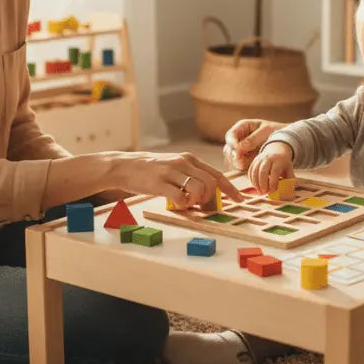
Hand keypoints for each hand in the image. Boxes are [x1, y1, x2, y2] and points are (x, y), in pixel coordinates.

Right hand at [111, 151, 241, 209]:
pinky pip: (180, 197)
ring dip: (196, 201)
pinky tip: (175, 203)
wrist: (124, 166)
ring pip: (198, 189)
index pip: (217, 174)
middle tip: (200, 205)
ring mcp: (171, 172)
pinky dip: (182, 205)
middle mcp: (183, 162)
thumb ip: (191, 175)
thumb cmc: (151, 170)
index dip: (230, 189)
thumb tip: (208, 192)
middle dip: (210, 198)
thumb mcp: (174, 166)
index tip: (240, 200)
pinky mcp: (159, 183)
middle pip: (211, 183)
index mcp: (189, 159)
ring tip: (186, 203)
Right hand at [223, 119, 285, 169]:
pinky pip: (237, 163)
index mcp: (242, 126)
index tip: (237, 153)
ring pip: (230, 157)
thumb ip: (252, 140)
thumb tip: (238, 148)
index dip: (232, 145)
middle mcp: (239, 137)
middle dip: (233, 156)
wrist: (286, 140)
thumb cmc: (276, 131)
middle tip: (241, 163)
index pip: (230, 136)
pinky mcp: (244, 157)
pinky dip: (241, 166)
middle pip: (228, 148)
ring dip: (236, 163)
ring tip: (246, 165)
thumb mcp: (265, 132)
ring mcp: (240, 148)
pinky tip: (248, 167)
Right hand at [248, 142, 294, 192]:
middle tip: (264, 192)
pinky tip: (256, 186)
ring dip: (256, 183)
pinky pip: (250, 171)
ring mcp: (260, 159)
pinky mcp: (254, 161)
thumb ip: (291, 178)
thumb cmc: (283, 162)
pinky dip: (252, 179)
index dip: (273, 182)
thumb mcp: (289, 168)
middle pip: (263, 171)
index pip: (274, 172)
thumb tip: (296, 186)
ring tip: (260, 191)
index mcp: (278, 160)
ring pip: (255, 171)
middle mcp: (268, 158)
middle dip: (263, 183)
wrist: (276, 149)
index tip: (273, 190)